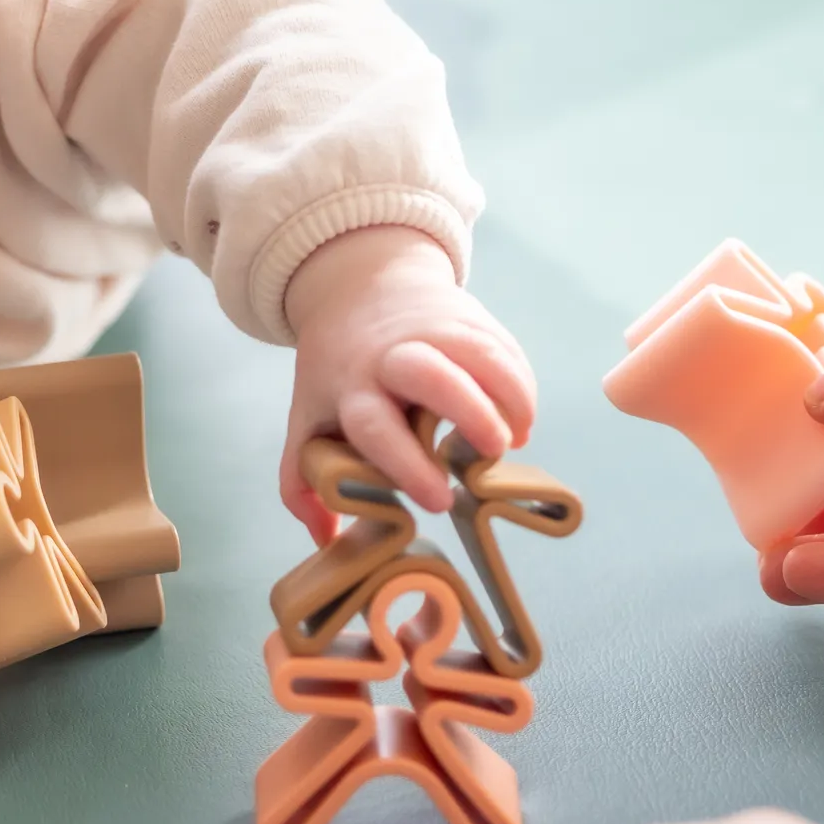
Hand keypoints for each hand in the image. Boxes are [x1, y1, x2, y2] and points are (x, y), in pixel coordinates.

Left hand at [279, 226, 536, 537]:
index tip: (439, 501)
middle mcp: (391, 356)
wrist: (360, 283)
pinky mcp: (469, 316)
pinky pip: (503, 348)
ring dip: (508, 398)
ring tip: (515, 439)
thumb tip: (327, 540)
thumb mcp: (309, 415)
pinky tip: (519, 419)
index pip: (375, 426)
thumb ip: (303, 481)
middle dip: (468, 413)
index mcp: (350, 387)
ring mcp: (434, 330)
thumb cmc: (338, 369)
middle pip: (430, 375)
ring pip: (479, 355)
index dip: (407, 466)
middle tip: (492, 453)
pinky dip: (520, 385)